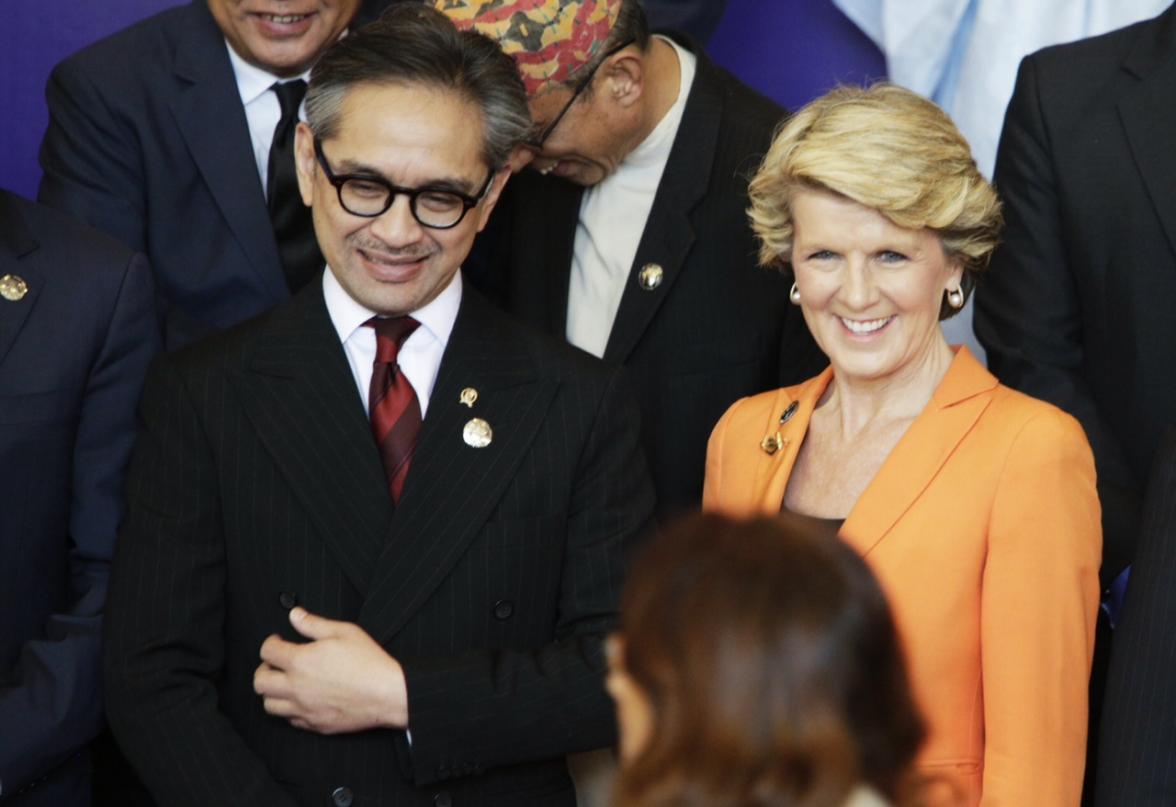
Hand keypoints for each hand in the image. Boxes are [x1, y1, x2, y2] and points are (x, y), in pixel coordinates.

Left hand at [254, 607, 407, 733]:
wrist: (388, 694)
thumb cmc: (369, 662)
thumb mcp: (344, 632)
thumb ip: (314, 624)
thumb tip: (295, 615)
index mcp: (301, 661)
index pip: (267, 652)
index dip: (270, 642)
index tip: (278, 641)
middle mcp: (296, 687)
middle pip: (260, 682)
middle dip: (264, 669)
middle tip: (275, 664)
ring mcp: (304, 708)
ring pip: (269, 705)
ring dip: (273, 692)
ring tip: (286, 682)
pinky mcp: (314, 724)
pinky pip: (289, 719)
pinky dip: (289, 709)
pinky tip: (302, 698)